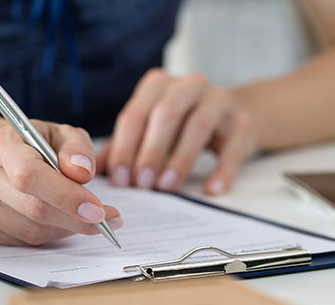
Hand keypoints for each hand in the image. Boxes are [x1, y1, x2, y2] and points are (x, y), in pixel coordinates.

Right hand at [0, 119, 121, 245]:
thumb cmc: (35, 146)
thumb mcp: (61, 136)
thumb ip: (77, 148)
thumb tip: (82, 172)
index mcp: (1, 143)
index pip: (30, 175)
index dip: (67, 196)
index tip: (97, 210)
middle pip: (33, 209)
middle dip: (75, 219)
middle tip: (104, 219)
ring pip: (30, 231)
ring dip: (64, 228)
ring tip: (80, 216)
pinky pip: (20, 243)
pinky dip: (47, 236)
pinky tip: (55, 221)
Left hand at [97, 69, 256, 194]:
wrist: (235, 115)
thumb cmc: (183, 125)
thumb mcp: (151, 129)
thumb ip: (122, 147)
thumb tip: (90, 171)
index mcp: (158, 85)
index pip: (135, 114)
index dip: (125, 147)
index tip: (120, 179)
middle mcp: (189, 85)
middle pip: (166, 114)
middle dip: (151, 150)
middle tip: (142, 183)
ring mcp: (219, 100)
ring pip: (198, 125)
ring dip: (181, 158)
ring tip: (168, 185)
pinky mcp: (243, 121)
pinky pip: (233, 146)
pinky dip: (223, 169)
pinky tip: (211, 189)